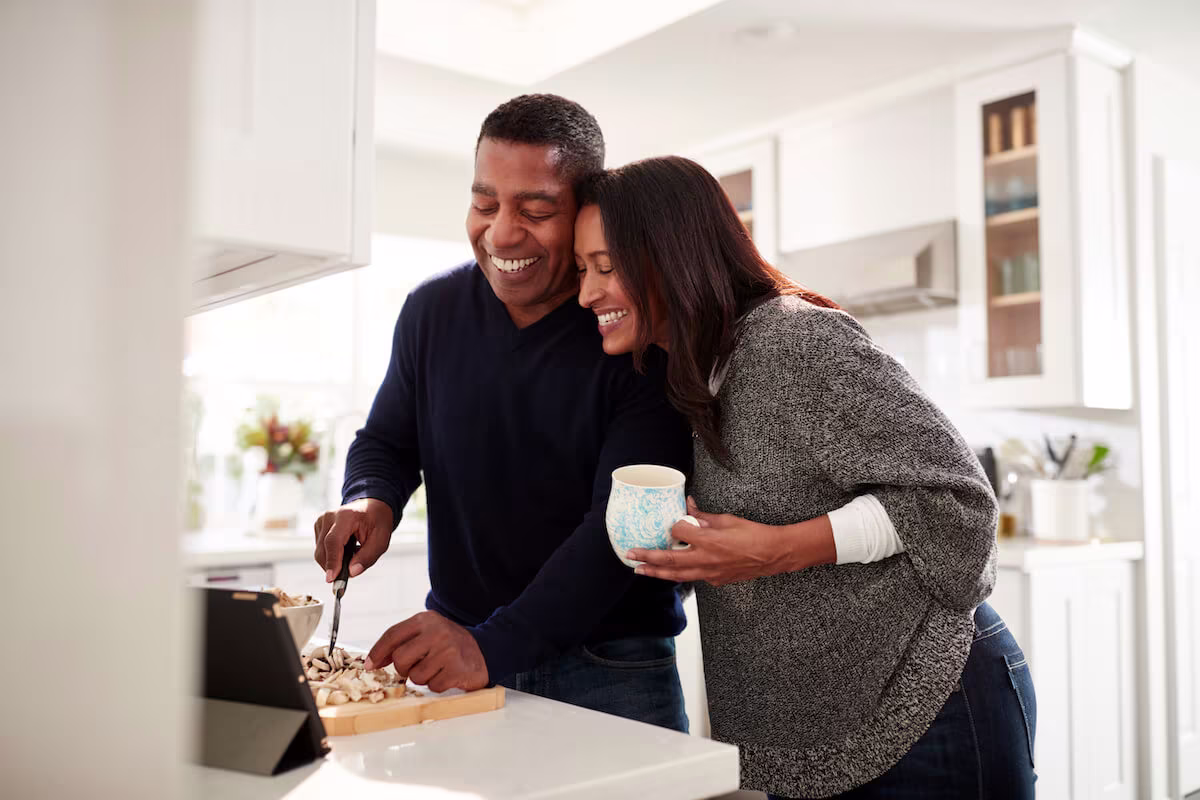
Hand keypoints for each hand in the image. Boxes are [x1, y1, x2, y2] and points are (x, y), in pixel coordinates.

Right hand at [312, 498, 393, 581]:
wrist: (372, 507)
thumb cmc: (377, 521)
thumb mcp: (381, 540)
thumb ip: (368, 557)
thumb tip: (352, 572)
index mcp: (346, 516)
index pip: (333, 541)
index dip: (332, 561)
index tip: (331, 578)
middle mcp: (330, 516)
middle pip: (323, 550)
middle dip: (334, 567)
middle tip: (350, 573)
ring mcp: (322, 521)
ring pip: (320, 552)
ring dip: (334, 561)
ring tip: (352, 555)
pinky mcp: (319, 527)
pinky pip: (321, 549)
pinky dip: (332, 555)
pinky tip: (345, 549)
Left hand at [364, 611, 488, 692]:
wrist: (485, 651)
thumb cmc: (449, 644)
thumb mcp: (427, 633)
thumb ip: (403, 642)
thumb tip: (374, 661)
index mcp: (426, 620)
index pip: (393, 635)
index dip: (378, 652)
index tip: (370, 665)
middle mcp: (437, 632)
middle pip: (400, 658)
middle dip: (404, 668)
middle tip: (418, 665)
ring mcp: (448, 650)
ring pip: (415, 676)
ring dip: (423, 677)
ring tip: (437, 668)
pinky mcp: (456, 669)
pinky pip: (432, 686)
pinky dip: (437, 684)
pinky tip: (447, 675)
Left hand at [626, 497, 834, 585]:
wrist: (773, 554)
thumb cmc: (753, 534)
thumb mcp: (727, 519)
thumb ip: (704, 516)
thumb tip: (688, 505)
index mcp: (709, 540)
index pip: (679, 533)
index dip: (671, 527)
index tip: (669, 523)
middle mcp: (706, 559)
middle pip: (669, 561)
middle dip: (647, 558)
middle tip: (630, 555)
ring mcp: (710, 573)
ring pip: (677, 575)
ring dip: (656, 573)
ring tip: (639, 570)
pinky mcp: (716, 580)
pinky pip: (693, 577)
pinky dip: (680, 574)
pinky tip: (669, 572)